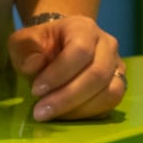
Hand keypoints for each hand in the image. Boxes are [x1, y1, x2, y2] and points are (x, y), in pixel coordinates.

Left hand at [10, 14, 125, 121]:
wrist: (58, 48)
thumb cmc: (40, 45)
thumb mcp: (23, 43)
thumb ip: (25, 52)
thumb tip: (35, 66)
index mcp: (83, 27)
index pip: (80, 50)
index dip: (59, 74)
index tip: (36, 90)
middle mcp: (107, 44)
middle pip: (97, 74)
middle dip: (67, 97)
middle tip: (41, 111)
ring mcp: (117, 65)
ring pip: (110, 92)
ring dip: (79, 109)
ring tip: (52, 115)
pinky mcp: (118, 84)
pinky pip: (110, 104)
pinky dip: (87, 114)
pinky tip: (65, 115)